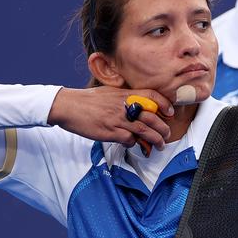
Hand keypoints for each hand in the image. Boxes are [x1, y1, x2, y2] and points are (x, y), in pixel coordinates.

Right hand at [47, 86, 173, 150]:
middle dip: (163, 128)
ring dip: (155, 140)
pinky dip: (134, 143)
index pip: (152, 96)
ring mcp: (117, 119)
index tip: (170, 112)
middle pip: (152, 117)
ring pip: (145, 131)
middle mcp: (124, 106)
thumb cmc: (88, 100)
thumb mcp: (110, 92)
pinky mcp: (110, 132)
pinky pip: (129, 139)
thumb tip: (141, 104)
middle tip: (167, 134)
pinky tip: (133, 143)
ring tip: (160, 145)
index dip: (164, 104)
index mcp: (125, 94)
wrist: (67, 106)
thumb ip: (126, 97)